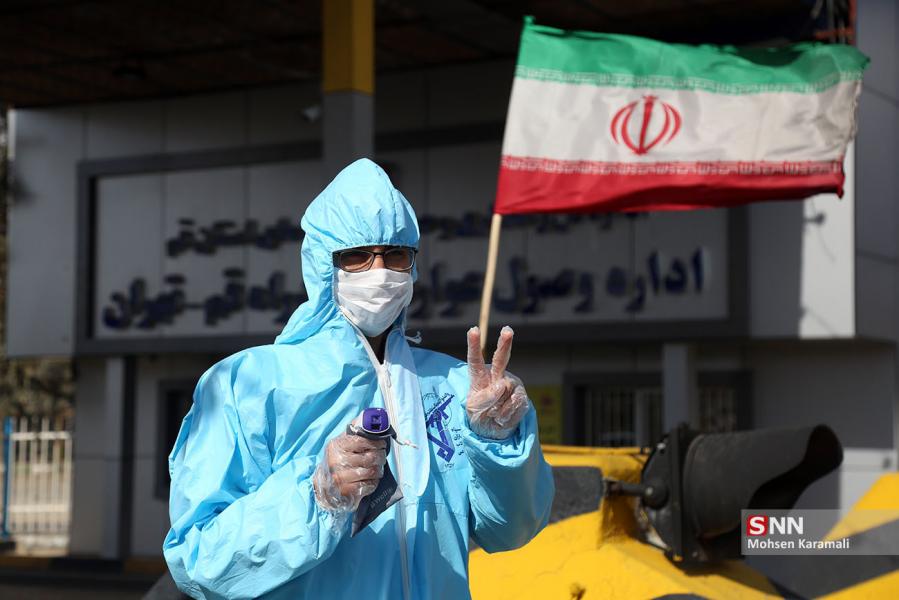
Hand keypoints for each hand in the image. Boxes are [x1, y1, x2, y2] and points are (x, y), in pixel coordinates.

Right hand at [313, 413, 387, 512]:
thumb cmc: (339, 460)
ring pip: (371, 471)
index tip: (382, 444)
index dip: (376, 443)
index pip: (362, 442)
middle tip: (382, 457)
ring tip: (378, 468)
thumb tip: (372, 416)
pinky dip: (374, 482)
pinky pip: (368, 485)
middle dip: (380, 457)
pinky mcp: (346, 491)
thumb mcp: (343, 443)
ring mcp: (339, 478)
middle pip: (369, 458)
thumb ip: (355, 430)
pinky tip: (372, 479)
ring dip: (378, 470)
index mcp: (336, 446)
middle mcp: (335, 461)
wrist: (325, 484)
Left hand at [465, 325, 529, 439]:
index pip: (475, 360)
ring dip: (496, 406)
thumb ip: (484, 396)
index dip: (474, 345)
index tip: (473, 330)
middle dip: (505, 343)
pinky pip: (515, 402)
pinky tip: (502, 417)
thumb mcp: (473, 409)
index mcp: (480, 377)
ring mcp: (511, 385)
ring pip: (505, 389)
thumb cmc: (479, 416)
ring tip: (493, 414)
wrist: (494, 432)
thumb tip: (501, 385)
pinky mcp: (522, 395)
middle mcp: (497, 376)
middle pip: (501, 358)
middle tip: (507, 330)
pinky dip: (506, 414)